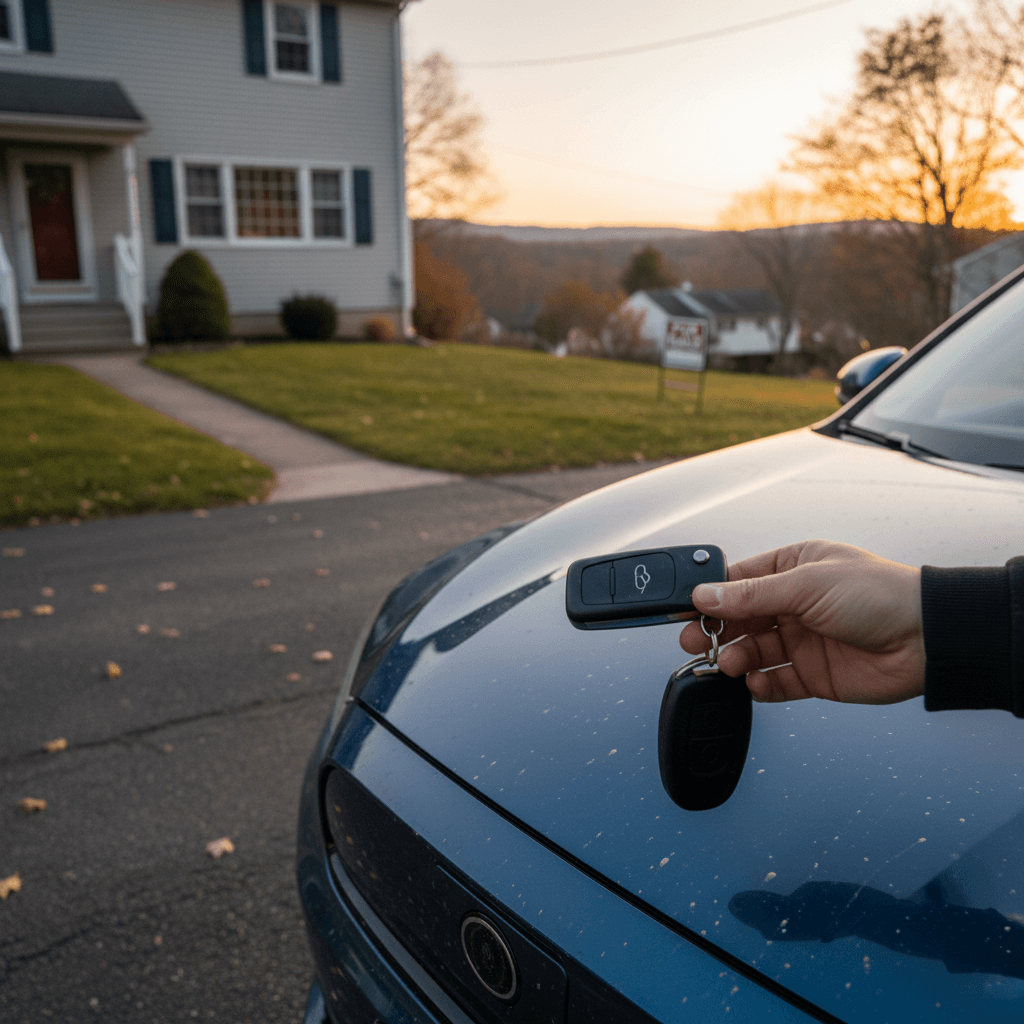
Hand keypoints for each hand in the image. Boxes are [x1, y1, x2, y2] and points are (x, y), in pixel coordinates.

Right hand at [678, 540, 925, 705]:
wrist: (928, 639)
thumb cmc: (880, 594)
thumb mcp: (806, 583)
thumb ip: (750, 594)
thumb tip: (704, 595)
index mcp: (792, 568)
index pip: (738, 581)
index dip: (710, 596)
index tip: (685, 610)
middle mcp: (795, 604)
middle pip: (739, 619)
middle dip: (715, 631)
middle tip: (694, 642)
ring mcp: (803, 640)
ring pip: (753, 652)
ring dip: (736, 658)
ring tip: (729, 664)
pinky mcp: (814, 675)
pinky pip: (776, 683)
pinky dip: (760, 685)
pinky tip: (754, 683)